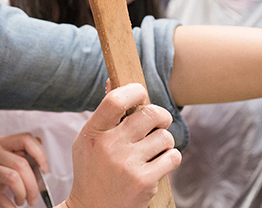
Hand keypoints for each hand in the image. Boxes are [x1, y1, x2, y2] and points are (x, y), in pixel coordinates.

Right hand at [0, 132, 48, 207]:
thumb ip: (20, 155)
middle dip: (33, 185)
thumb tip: (40, 156)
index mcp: (0, 142)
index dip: (40, 154)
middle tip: (33, 197)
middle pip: (21, 163)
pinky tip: (12, 207)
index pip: (26, 139)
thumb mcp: (4, 161)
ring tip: (21, 201)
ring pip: (12, 177)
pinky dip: (9, 204)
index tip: (45, 170)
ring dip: (22, 193)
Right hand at [65, 83, 181, 207]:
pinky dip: (170, 158)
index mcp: (93, 132)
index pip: (116, 99)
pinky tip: (158, 163)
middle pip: (150, 114)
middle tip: (159, 123)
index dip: (135, 91)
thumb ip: (104, 113)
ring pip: (165, 136)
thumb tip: (113, 80)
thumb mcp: (89, 140)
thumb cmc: (92, 171)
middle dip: (161, 116)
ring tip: (154, 149)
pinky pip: (172, 157)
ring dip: (164, 141)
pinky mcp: (144, 182)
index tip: (141, 95)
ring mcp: (127, 165)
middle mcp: (109, 146)